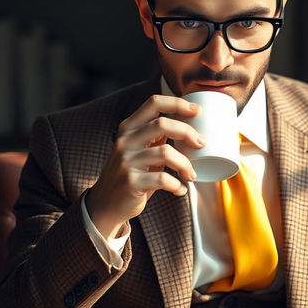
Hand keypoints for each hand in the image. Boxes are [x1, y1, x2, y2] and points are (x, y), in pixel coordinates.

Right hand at [86, 94, 203, 238]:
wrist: (106, 204)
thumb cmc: (132, 175)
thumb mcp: (140, 150)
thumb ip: (156, 137)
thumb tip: (190, 128)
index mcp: (129, 128)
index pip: (154, 103)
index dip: (178, 103)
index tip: (197, 111)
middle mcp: (125, 140)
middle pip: (163, 124)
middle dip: (188, 132)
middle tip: (201, 144)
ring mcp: (126, 161)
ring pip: (166, 152)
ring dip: (185, 164)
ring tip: (191, 175)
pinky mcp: (131, 182)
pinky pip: (163, 179)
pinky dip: (177, 185)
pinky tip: (180, 189)